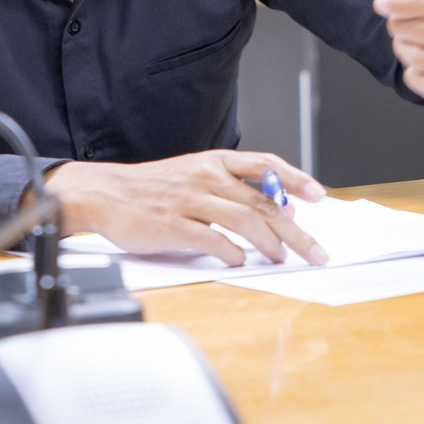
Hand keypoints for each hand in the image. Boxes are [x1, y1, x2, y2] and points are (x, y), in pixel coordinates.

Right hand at [43, 150, 328, 265]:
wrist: (104, 193)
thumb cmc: (152, 189)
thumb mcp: (193, 175)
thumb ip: (230, 188)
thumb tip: (274, 211)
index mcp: (214, 162)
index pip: (265, 165)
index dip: (295, 179)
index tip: (319, 196)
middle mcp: (206, 177)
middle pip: (263, 203)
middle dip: (295, 230)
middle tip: (315, 250)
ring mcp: (190, 201)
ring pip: (245, 221)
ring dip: (269, 244)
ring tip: (281, 258)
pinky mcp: (174, 226)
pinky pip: (214, 241)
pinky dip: (233, 254)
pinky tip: (239, 261)